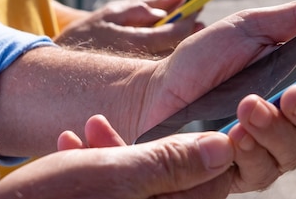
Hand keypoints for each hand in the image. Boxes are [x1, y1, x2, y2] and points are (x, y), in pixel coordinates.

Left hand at [0, 0, 295, 176]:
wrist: (156, 91)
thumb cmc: (203, 59)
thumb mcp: (248, 29)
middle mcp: (291, 121)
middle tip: (294, 93)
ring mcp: (268, 150)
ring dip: (275, 128)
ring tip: (248, 105)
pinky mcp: (241, 173)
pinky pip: (261, 171)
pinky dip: (250, 151)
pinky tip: (232, 135)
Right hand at [0, 130, 236, 198]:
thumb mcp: (117, 175)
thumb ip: (171, 163)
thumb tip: (224, 148)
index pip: (209, 180)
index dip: (208, 143)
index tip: (198, 110)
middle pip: (170, 176)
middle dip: (145, 142)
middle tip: (108, 120)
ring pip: (140, 177)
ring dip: (117, 147)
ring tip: (88, 127)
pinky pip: (116, 185)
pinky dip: (99, 162)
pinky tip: (72, 144)